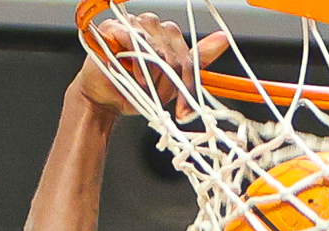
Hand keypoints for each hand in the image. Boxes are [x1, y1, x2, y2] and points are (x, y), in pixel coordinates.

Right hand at [78, 12, 229, 118]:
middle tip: (158, 97)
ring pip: (155, 44)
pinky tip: (133, 75)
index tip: (183, 109)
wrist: (106, 99)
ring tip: (144, 87)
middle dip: (168, 81)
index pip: (186, 53)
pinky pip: (132, 38)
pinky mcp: (112, 28)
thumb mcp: (171, 83)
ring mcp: (132, 24)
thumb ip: (195, 60)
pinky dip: (135, 60)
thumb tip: (223, 39)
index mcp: (167, 35)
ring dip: (152, 72)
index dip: (187, 81)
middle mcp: (152, 25)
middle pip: (172, 50)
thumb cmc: (136, 90)